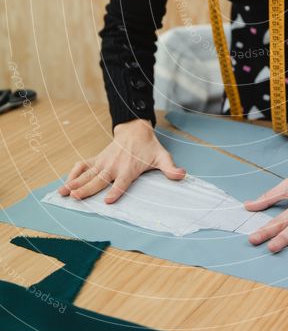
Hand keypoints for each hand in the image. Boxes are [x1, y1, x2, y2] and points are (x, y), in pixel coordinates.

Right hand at [58, 118, 186, 203]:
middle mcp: (114, 166)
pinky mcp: (97, 159)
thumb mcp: (162, 157)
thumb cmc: (148, 147)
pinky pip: (83, 165)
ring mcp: (103, 162)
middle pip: (99, 180)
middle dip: (87, 189)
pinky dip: (74, 172)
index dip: (115, 191)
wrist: (135, 130)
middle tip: (76, 197)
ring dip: (75, 183)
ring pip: (87, 174)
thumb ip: (170, 169)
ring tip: (63, 192)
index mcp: (129, 169)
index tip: (107, 200)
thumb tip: (182, 175)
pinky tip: (65, 182)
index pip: (122, 182)